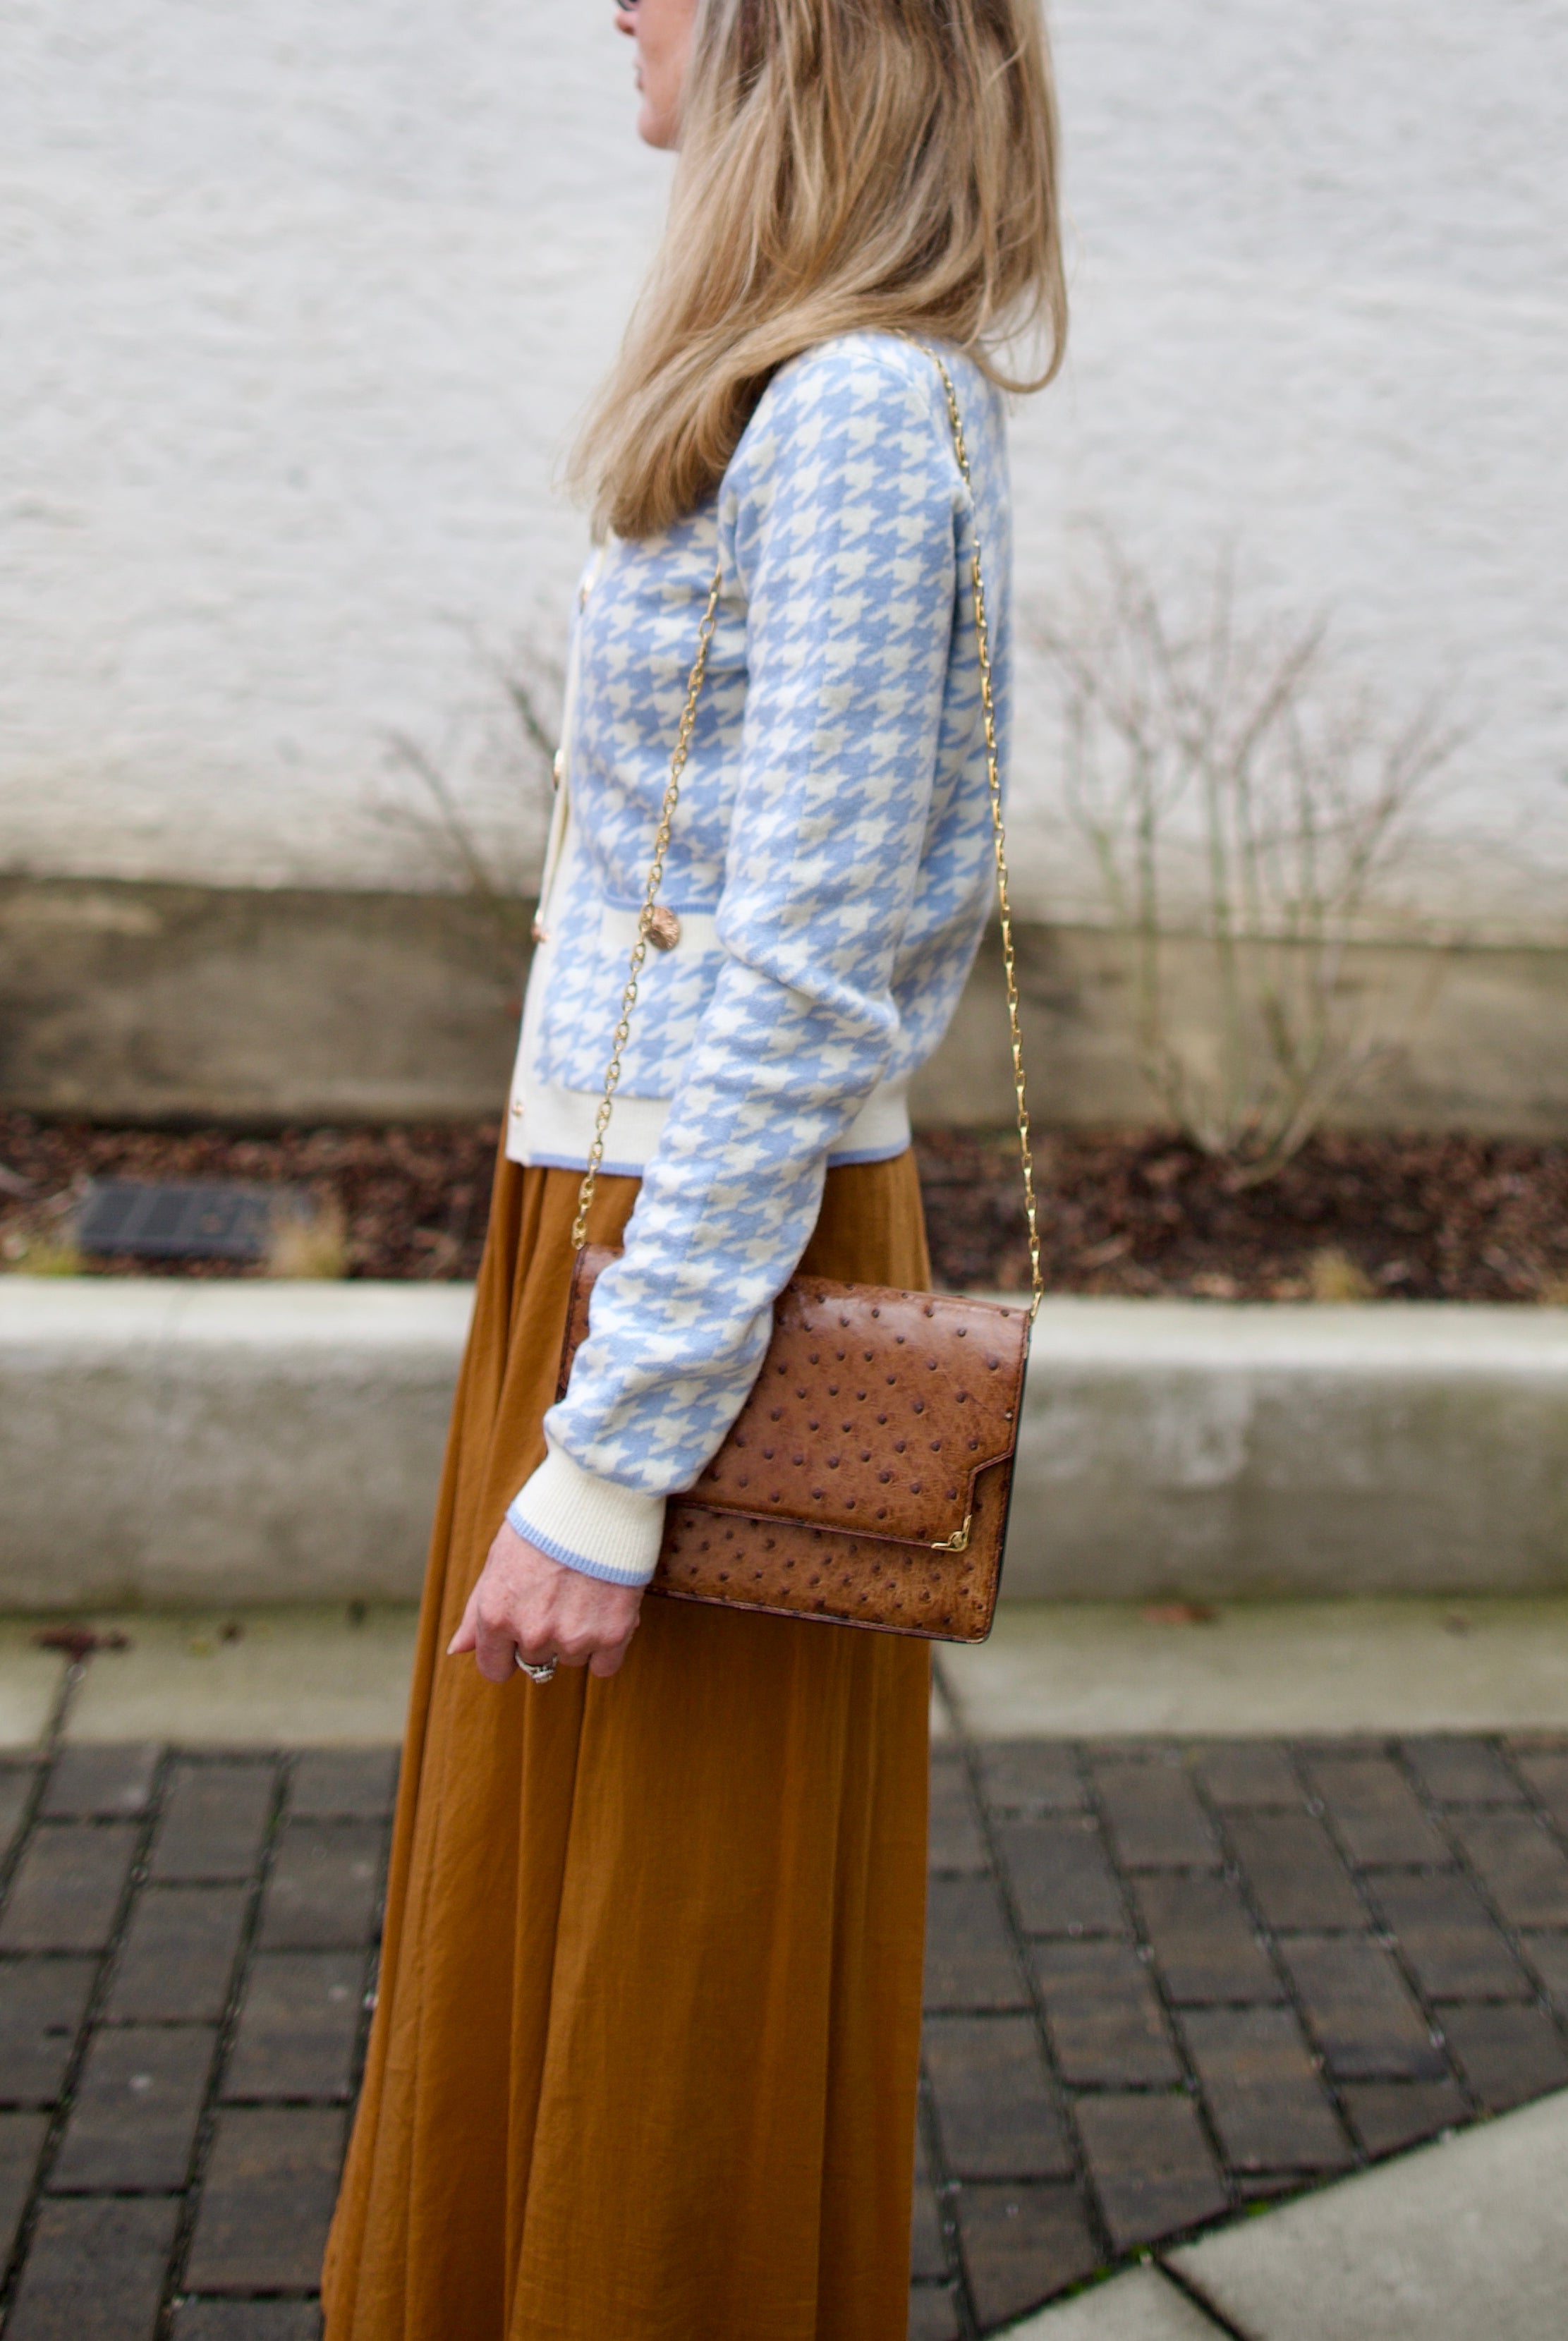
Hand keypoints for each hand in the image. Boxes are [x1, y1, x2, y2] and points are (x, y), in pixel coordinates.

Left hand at [447, 1519, 642, 1683]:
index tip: (520, 1635)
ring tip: (585, 1591)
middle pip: (537, 1661)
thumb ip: (477, 1613)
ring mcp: (573, 1637)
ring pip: (572, 1658)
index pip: (494, 1668)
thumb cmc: (544, 1523)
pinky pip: (605, 1666)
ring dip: (579, 1635)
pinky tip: (606, 1610)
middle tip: (559, 1594)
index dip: (507, 1653)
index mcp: (496, 1616)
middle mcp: (532, 1634)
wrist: (597, 1496)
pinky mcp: (613, 1634)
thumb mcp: (499, 1561)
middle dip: (545, 1634)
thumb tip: (456, 1650)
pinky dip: (607, 1643)